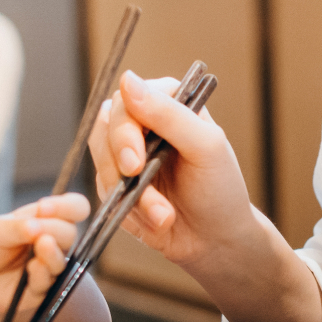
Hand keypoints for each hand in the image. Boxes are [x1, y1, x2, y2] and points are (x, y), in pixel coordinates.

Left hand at [0, 194, 88, 321]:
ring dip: (52, 253)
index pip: (76, 208)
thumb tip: (36, 227)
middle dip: (54, 228)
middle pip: (70, 234)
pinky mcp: (40, 292)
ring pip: (61, 262)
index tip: (44, 207)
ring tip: (42, 244)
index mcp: (49, 220)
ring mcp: (50, 268)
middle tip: (34, 228)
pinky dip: (41, 274)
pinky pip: (46, 284)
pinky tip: (31, 268)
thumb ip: (17, 227)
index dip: (68, 206)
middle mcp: (56, 244)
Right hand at [87, 70, 258, 268]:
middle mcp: (144, 124)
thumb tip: (128, 80)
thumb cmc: (220, 190)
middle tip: (136, 180)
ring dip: (128, 192)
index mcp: (168, 104)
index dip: (125, 129)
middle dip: (118, 161)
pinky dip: (127, 210)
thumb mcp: (206, 147)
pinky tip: (155, 220)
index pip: (128, 99)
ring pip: (100, 159)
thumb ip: (169, 114)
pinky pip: (103, 191)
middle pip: (106, 125)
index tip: (136, 160)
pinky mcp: (117, 185)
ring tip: (162, 213)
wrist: (217, 241)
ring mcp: (127, 155)